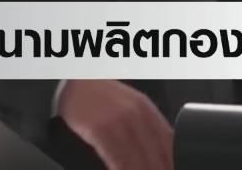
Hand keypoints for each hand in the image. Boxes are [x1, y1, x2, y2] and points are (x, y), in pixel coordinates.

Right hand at [55, 79, 173, 169]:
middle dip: (157, 169)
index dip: (170, 162)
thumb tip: (158, 153)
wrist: (71, 82)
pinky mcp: (101, 129)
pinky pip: (117, 159)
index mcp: (148, 111)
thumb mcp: (129, 106)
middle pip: (156, 155)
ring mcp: (120, 122)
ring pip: (137, 160)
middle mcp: (137, 115)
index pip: (168, 144)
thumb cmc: (98, 97)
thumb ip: (144, 127)